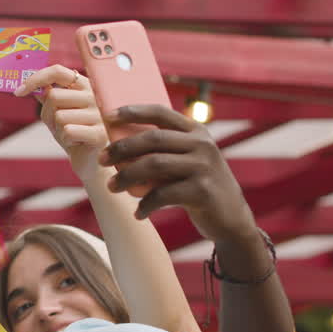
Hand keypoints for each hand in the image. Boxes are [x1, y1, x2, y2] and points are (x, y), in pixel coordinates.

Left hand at [14, 65, 105, 182]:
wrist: (89, 161)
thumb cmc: (73, 134)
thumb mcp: (57, 112)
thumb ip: (47, 96)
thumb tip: (30, 83)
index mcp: (83, 85)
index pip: (57, 71)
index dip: (35, 79)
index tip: (18, 92)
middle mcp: (94, 95)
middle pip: (54, 96)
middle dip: (48, 115)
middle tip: (58, 126)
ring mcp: (99, 113)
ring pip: (60, 116)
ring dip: (58, 130)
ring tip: (71, 135)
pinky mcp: (99, 132)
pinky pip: (68, 131)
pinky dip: (66, 140)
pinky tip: (76, 142)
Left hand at [101, 105, 257, 243]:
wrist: (231, 219)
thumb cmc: (198, 188)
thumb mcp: (187, 162)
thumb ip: (164, 151)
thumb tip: (118, 146)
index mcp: (196, 132)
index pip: (161, 112)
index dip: (132, 112)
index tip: (107, 117)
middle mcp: (202, 144)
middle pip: (153, 138)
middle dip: (122, 148)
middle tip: (101, 159)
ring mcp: (204, 166)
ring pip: (154, 165)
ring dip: (127, 176)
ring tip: (112, 187)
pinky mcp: (202, 191)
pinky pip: (162, 194)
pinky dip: (145, 204)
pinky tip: (138, 213)